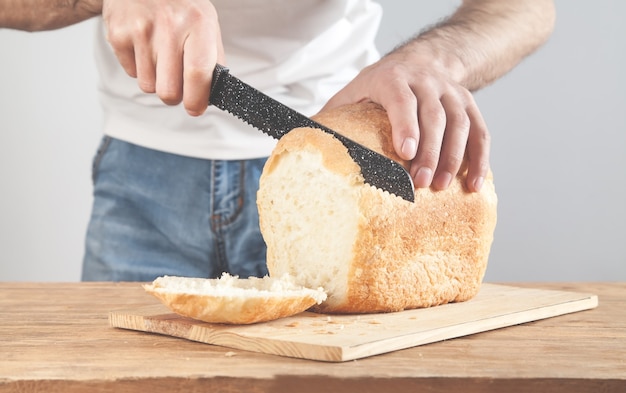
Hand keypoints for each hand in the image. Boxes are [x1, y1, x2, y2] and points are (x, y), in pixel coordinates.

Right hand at [102, 0, 223, 115]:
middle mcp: (170, 25)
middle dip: (174, 96)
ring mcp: (141, 29)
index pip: (198, 73)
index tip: (195, 108)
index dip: (196, 100)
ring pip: (149, 86)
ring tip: (159, 56)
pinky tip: (144, 47)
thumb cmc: (179, 6)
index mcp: (198, 22)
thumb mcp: (205, 22)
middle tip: (176, 84)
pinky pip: (132, 74)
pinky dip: (139, 68)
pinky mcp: (119, 34)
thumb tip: (211, 94)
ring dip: (156, 80)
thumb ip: (213, 58)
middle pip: (169, 91)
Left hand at [322, 54, 489, 192]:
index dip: (406, 125)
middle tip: (421, 183)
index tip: (405, 152)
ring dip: (453, 158)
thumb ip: (332, 116)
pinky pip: (480, 131)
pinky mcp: (468, 104)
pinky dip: (480, 159)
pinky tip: (474, 184)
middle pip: (434, 116)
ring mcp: (451, 92)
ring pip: (460, 124)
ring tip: (442, 187)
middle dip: (429, 151)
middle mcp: (426, 81)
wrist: (419, 60)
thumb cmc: (378, 86)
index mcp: (393, 78)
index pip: (402, 99)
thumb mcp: (352, 93)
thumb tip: (300, 144)